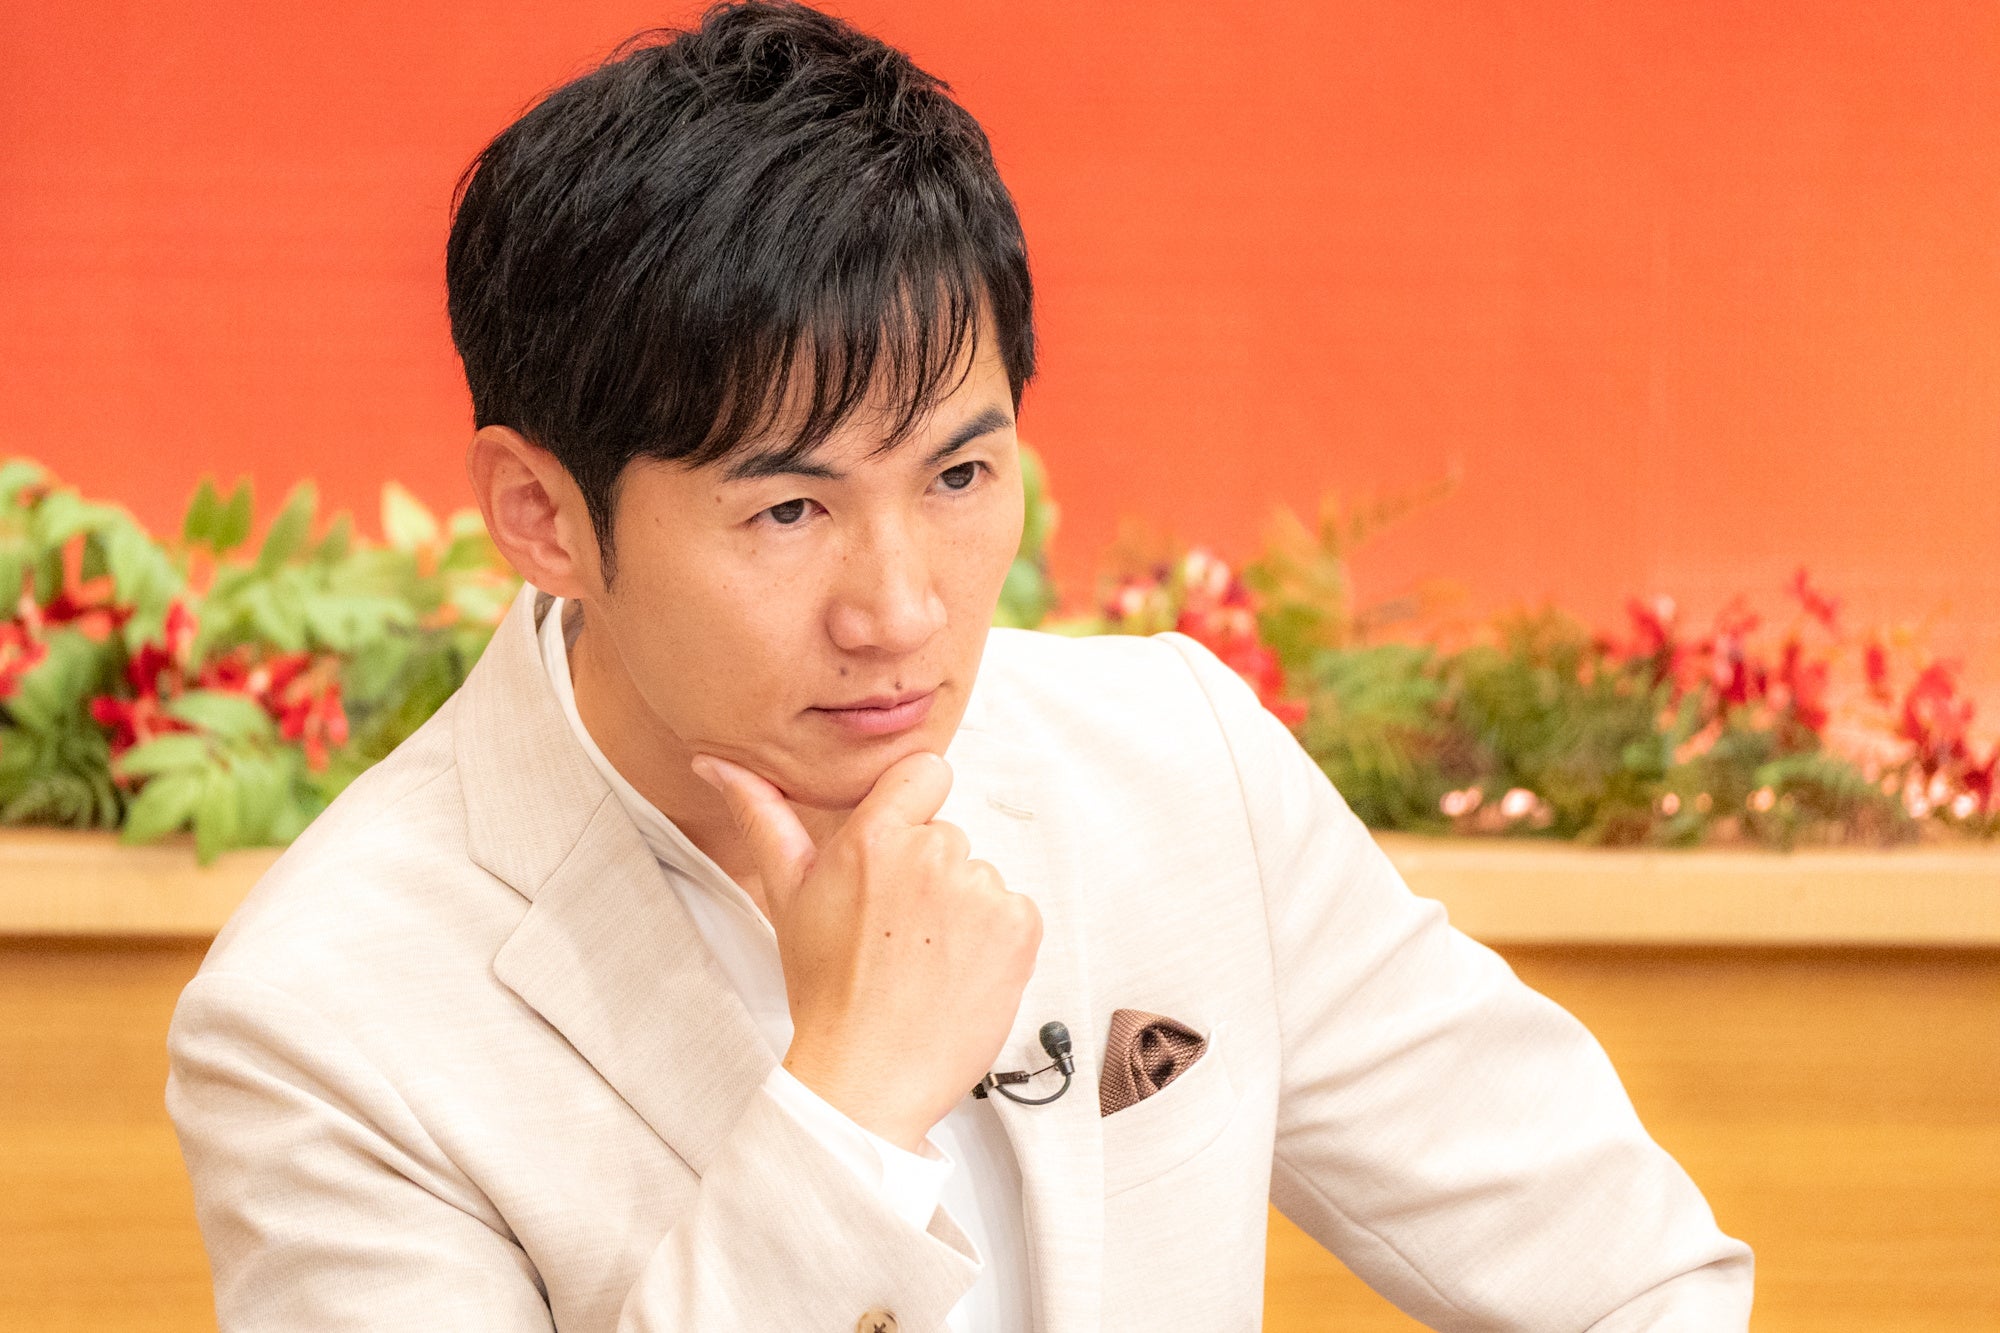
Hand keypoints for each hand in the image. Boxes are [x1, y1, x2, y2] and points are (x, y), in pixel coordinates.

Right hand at [691, 750, 1042, 1151]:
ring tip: (925, 958)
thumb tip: (718, 762)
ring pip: (979, 877)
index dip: (913, 808)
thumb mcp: (786, 894)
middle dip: (927, 875)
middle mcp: (932, 855)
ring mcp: (981, 891)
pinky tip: (958, 971)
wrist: (869, 1076)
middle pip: (948, 836)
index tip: (897, 854)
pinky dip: (996, 940)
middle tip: (896, 931)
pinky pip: (1015, 910)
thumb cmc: (826, 991)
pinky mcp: (1019, 927)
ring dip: (962, 910)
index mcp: (874, 839)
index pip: (925, 773)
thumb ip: (761, 813)